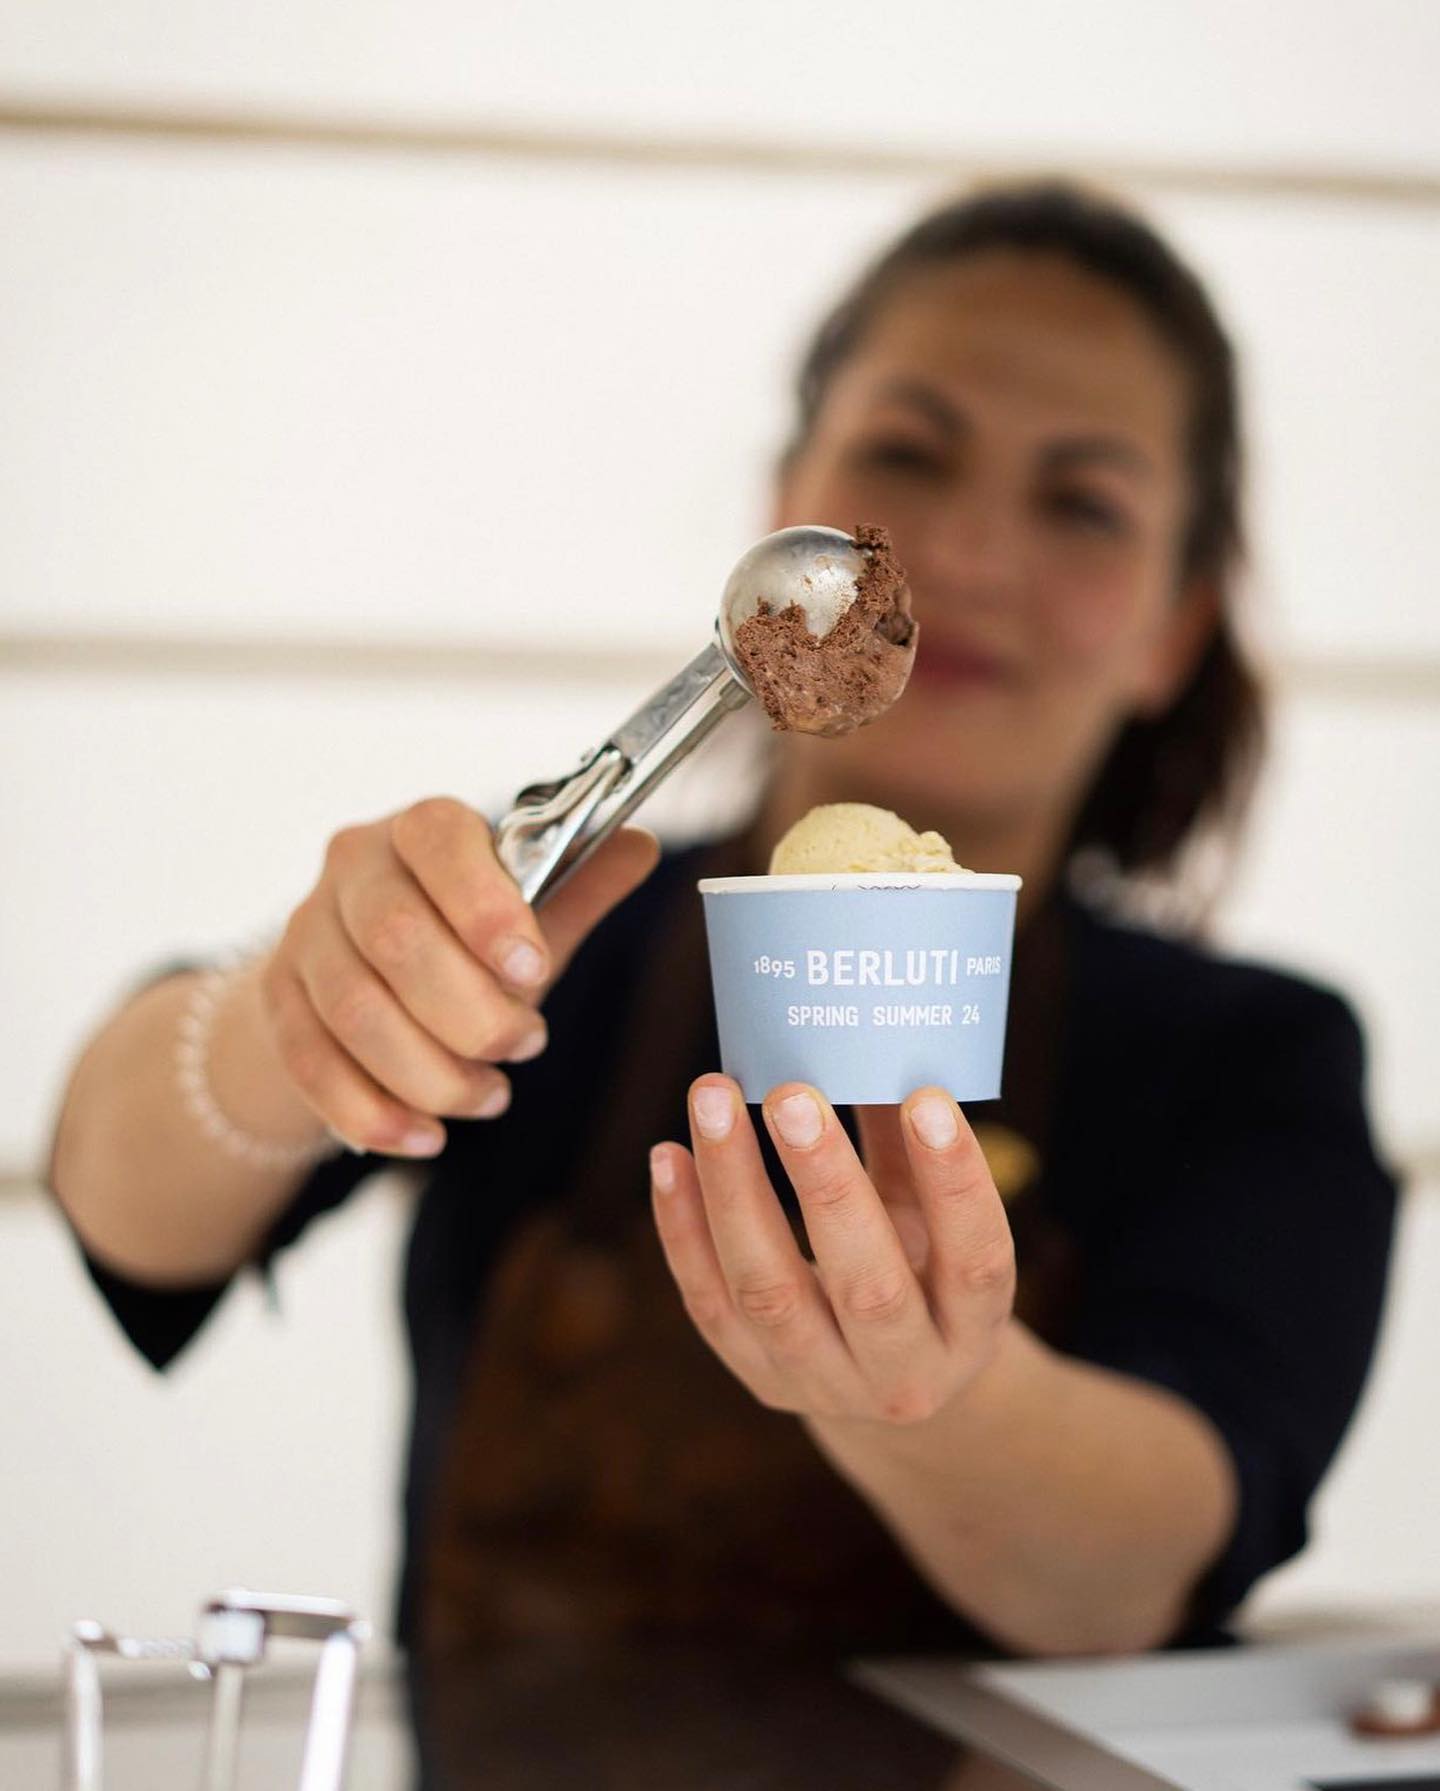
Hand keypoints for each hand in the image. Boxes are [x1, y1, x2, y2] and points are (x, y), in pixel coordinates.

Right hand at [260, 797, 657, 1155]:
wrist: (358, 966)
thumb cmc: (459, 934)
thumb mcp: (524, 911)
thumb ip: (579, 884)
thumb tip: (643, 847)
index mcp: (419, 828)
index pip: (440, 840)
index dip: (486, 908)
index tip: (535, 971)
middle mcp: (351, 868)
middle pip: (396, 939)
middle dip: (470, 1011)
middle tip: (527, 1047)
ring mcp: (304, 934)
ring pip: (354, 1011)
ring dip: (430, 1071)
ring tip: (490, 1097)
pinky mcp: (278, 1001)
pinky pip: (313, 1065)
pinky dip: (373, 1112)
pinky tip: (427, 1137)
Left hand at [650, 1078, 1015, 1425]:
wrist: (885, 1385)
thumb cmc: (919, 1272)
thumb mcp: (934, 1224)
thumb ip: (908, 1147)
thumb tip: (874, 1044)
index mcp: (972, 1329)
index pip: (975, 1261)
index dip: (955, 1182)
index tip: (927, 1099)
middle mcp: (903, 1372)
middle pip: (865, 1285)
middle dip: (825, 1183)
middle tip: (791, 1094)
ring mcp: (823, 1383)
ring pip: (769, 1292)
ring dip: (735, 1188)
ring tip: (713, 1099)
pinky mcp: (756, 1378)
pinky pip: (709, 1303)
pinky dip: (683, 1227)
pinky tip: (670, 1155)